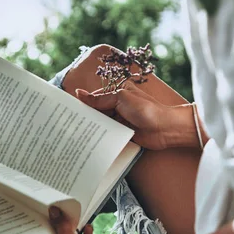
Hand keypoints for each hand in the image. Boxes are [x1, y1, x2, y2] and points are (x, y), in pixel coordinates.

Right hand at [76, 82, 196, 149]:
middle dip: (85, 117)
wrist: (165, 129)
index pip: (95, 97)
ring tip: (73, 134)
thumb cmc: (146, 109)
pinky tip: (88, 141)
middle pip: (96, 111)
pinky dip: (100, 137)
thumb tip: (79, 93)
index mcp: (117, 92)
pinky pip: (108, 134)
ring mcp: (120, 120)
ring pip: (101, 123)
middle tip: (67, 124)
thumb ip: (99, 99)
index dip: (83, 103)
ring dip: (91, 128)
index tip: (68, 110)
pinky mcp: (122, 133)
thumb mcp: (120, 99)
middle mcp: (117, 105)